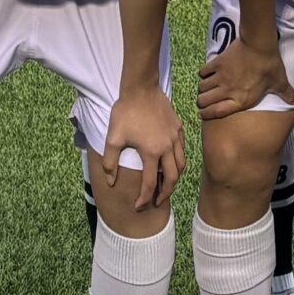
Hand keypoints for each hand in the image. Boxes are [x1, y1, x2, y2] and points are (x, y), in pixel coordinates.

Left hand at [101, 85, 185, 212]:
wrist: (141, 88)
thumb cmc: (125, 112)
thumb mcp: (113, 138)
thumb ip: (110, 162)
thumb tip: (111, 181)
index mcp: (151, 152)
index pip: (150, 183)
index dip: (144, 198)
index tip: (138, 206)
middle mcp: (167, 147)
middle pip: (172, 179)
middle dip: (165, 194)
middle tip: (157, 202)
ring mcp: (175, 137)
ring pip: (181, 165)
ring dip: (174, 179)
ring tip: (166, 186)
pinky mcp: (178, 128)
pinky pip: (182, 150)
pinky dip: (179, 162)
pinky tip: (171, 163)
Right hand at [198, 37, 292, 121]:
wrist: (259, 44)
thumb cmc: (269, 65)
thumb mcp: (279, 82)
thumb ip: (287, 94)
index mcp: (241, 100)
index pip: (216, 112)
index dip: (206, 115)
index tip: (202, 114)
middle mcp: (227, 91)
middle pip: (203, 101)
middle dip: (202, 102)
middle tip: (205, 100)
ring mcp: (220, 77)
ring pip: (201, 88)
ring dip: (203, 89)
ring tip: (207, 88)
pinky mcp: (217, 64)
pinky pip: (203, 72)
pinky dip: (203, 74)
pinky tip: (207, 74)